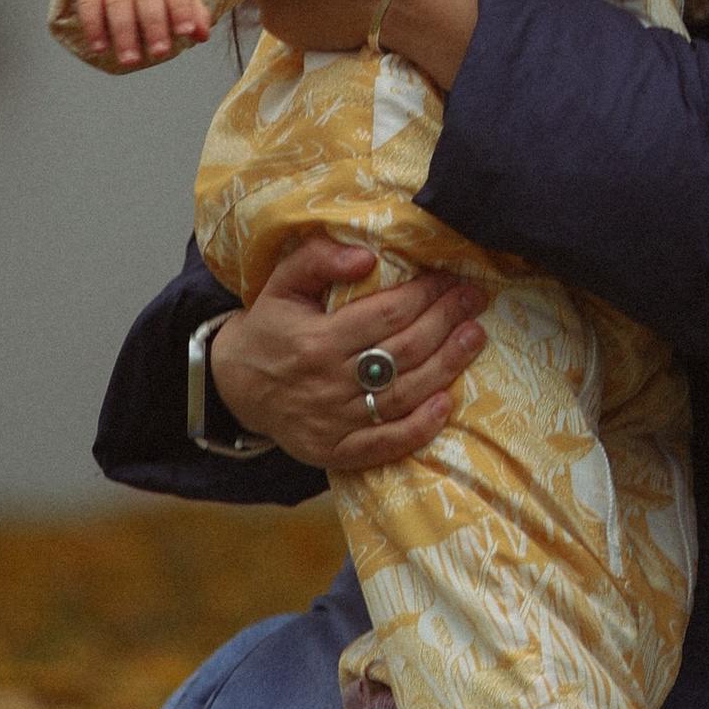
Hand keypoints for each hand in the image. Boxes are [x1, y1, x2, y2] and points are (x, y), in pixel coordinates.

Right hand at [77, 0, 214, 67]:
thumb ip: (194, 13)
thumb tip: (202, 35)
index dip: (182, 7)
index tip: (185, 32)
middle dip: (154, 25)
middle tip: (160, 53)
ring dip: (124, 32)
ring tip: (130, 59)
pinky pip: (89, 2)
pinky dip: (93, 26)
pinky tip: (100, 47)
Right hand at [212, 232, 486, 470]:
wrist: (234, 385)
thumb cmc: (269, 327)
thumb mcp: (282, 282)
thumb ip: (318, 259)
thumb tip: (365, 255)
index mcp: (316, 340)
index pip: (387, 314)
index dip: (425, 294)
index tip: (450, 278)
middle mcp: (327, 383)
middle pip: (402, 352)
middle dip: (445, 322)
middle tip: (474, 299)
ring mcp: (333, 423)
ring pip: (402, 396)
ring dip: (445, 367)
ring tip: (474, 337)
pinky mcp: (335, 452)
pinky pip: (384, 445)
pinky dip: (418, 429)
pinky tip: (446, 405)